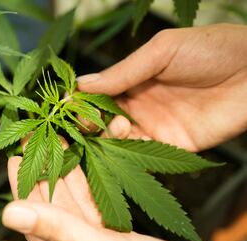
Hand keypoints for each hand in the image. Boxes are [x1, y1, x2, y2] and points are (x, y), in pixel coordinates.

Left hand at [2, 157, 244, 240]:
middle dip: (45, 170)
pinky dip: (95, 179)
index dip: (23, 186)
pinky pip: (101, 201)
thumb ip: (62, 232)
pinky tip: (88, 157)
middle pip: (54, 207)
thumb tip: (9, 214)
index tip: (14, 156)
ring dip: (69, 170)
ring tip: (60, 139)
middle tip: (38, 138)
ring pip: (77, 201)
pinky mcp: (123, 235)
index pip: (35, 222)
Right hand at [77, 23, 246, 151]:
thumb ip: (123, 71)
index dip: (82, 99)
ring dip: (107, 136)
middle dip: (89, 121)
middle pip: (103, 118)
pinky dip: (127, 152)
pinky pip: (142, 154)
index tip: (65, 105)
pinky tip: (122, 142)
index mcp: (135, 79)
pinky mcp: (172, 146)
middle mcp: (140, 104)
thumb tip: (81, 84)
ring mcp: (154, 126)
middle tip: (83, 122)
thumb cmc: (211, 50)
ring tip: (115, 126)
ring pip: (118, 138)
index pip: (99, 93)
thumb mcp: (162, 51)